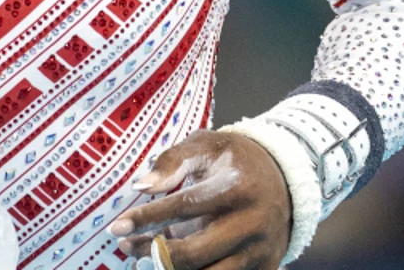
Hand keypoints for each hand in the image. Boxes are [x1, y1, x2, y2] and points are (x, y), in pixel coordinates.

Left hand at [108, 131, 291, 269]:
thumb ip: (173, 161)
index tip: (117, 227)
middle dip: (154, 253)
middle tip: (127, 248)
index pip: (185, 206)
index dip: (148, 218)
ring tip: (144, 262)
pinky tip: (170, 267)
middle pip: (195, 253)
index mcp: (237, 188)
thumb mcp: (207, 145)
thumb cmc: (236, 160)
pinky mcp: (264, 269)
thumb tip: (141, 186)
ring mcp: (260, 252)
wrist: (287, 179)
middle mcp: (252, 224)